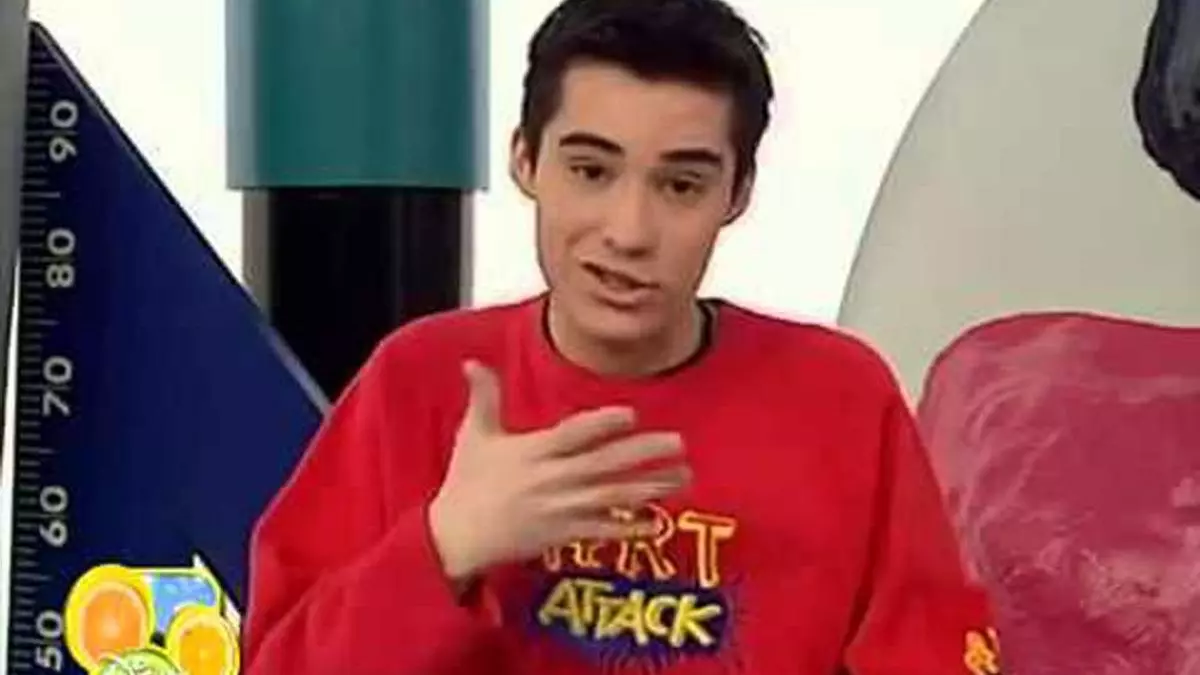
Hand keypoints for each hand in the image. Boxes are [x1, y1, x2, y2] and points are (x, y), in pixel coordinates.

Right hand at [429, 361, 689, 583]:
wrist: (456, 537)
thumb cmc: (467, 483)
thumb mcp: (473, 435)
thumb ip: (484, 396)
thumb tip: (473, 362)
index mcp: (532, 452)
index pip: (573, 434)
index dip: (602, 424)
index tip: (632, 413)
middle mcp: (551, 480)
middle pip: (605, 465)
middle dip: (644, 454)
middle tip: (679, 443)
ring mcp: (561, 510)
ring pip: (613, 498)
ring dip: (650, 488)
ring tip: (682, 476)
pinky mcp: (563, 535)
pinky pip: (603, 532)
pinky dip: (630, 529)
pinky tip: (657, 522)